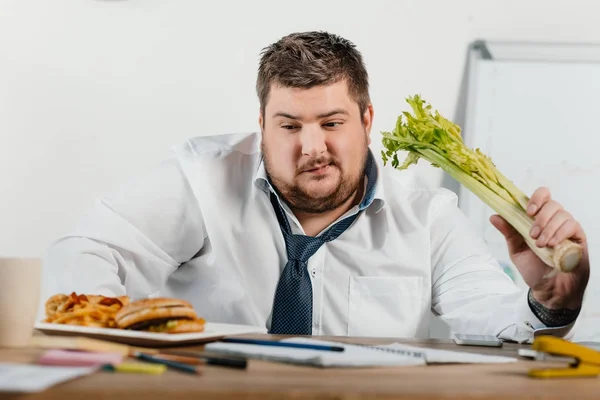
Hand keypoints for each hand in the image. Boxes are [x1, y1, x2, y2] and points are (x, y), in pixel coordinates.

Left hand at [490, 187, 588, 309]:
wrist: (550, 290)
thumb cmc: (534, 269)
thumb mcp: (517, 250)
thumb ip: (509, 233)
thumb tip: (494, 216)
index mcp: (538, 220)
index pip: (542, 196)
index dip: (536, 198)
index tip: (528, 211)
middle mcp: (554, 221)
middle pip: (552, 203)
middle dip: (540, 218)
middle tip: (532, 235)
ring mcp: (567, 229)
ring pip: (562, 214)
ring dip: (548, 228)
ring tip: (540, 244)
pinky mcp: (578, 238)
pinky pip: (572, 226)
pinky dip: (559, 234)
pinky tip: (552, 245)